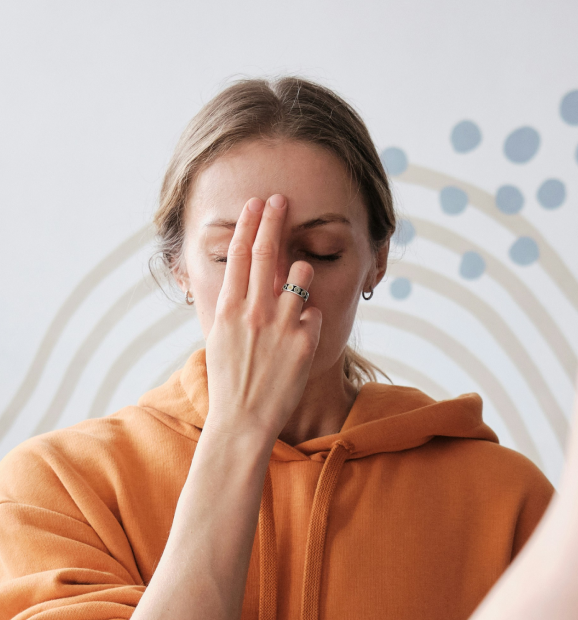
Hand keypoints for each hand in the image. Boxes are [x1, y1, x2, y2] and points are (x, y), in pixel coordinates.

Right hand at [203, 194, 322, 443]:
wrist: (243, 420)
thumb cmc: (230, 380)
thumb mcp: (219, 337)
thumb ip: (234, 307)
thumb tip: (245, 283)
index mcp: (228, 307)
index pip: (239, 255)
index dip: (249, 226)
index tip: (257, 203)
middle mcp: (254, 310)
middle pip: (268, 253)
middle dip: (275, 221)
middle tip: (281, 198)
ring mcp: (281, 325)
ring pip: (301, 277)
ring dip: (301, 274)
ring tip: (297, 282)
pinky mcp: (305, 342)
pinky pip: (315, 314)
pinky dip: (310, 320)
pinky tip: (300, 338)